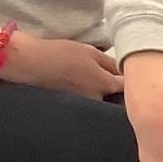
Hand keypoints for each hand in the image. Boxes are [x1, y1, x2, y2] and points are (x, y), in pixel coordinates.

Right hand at [0, 29, 124, 99]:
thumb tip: (125, 71)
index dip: (133, 81)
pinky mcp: (73, 110)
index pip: (128, 87)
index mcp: (104, 83)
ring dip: (104, 98)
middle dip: (120, 93)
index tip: (134, 76)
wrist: (28, 63)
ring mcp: (84, 107)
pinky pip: (89, 107)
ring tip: (94, 87)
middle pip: (117, 99)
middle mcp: (97, 100)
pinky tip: (81, 91)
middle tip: (118, 81)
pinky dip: (89, 101)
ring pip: (102, 104)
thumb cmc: (59, 53)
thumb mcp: (88, 51)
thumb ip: (110, 63)